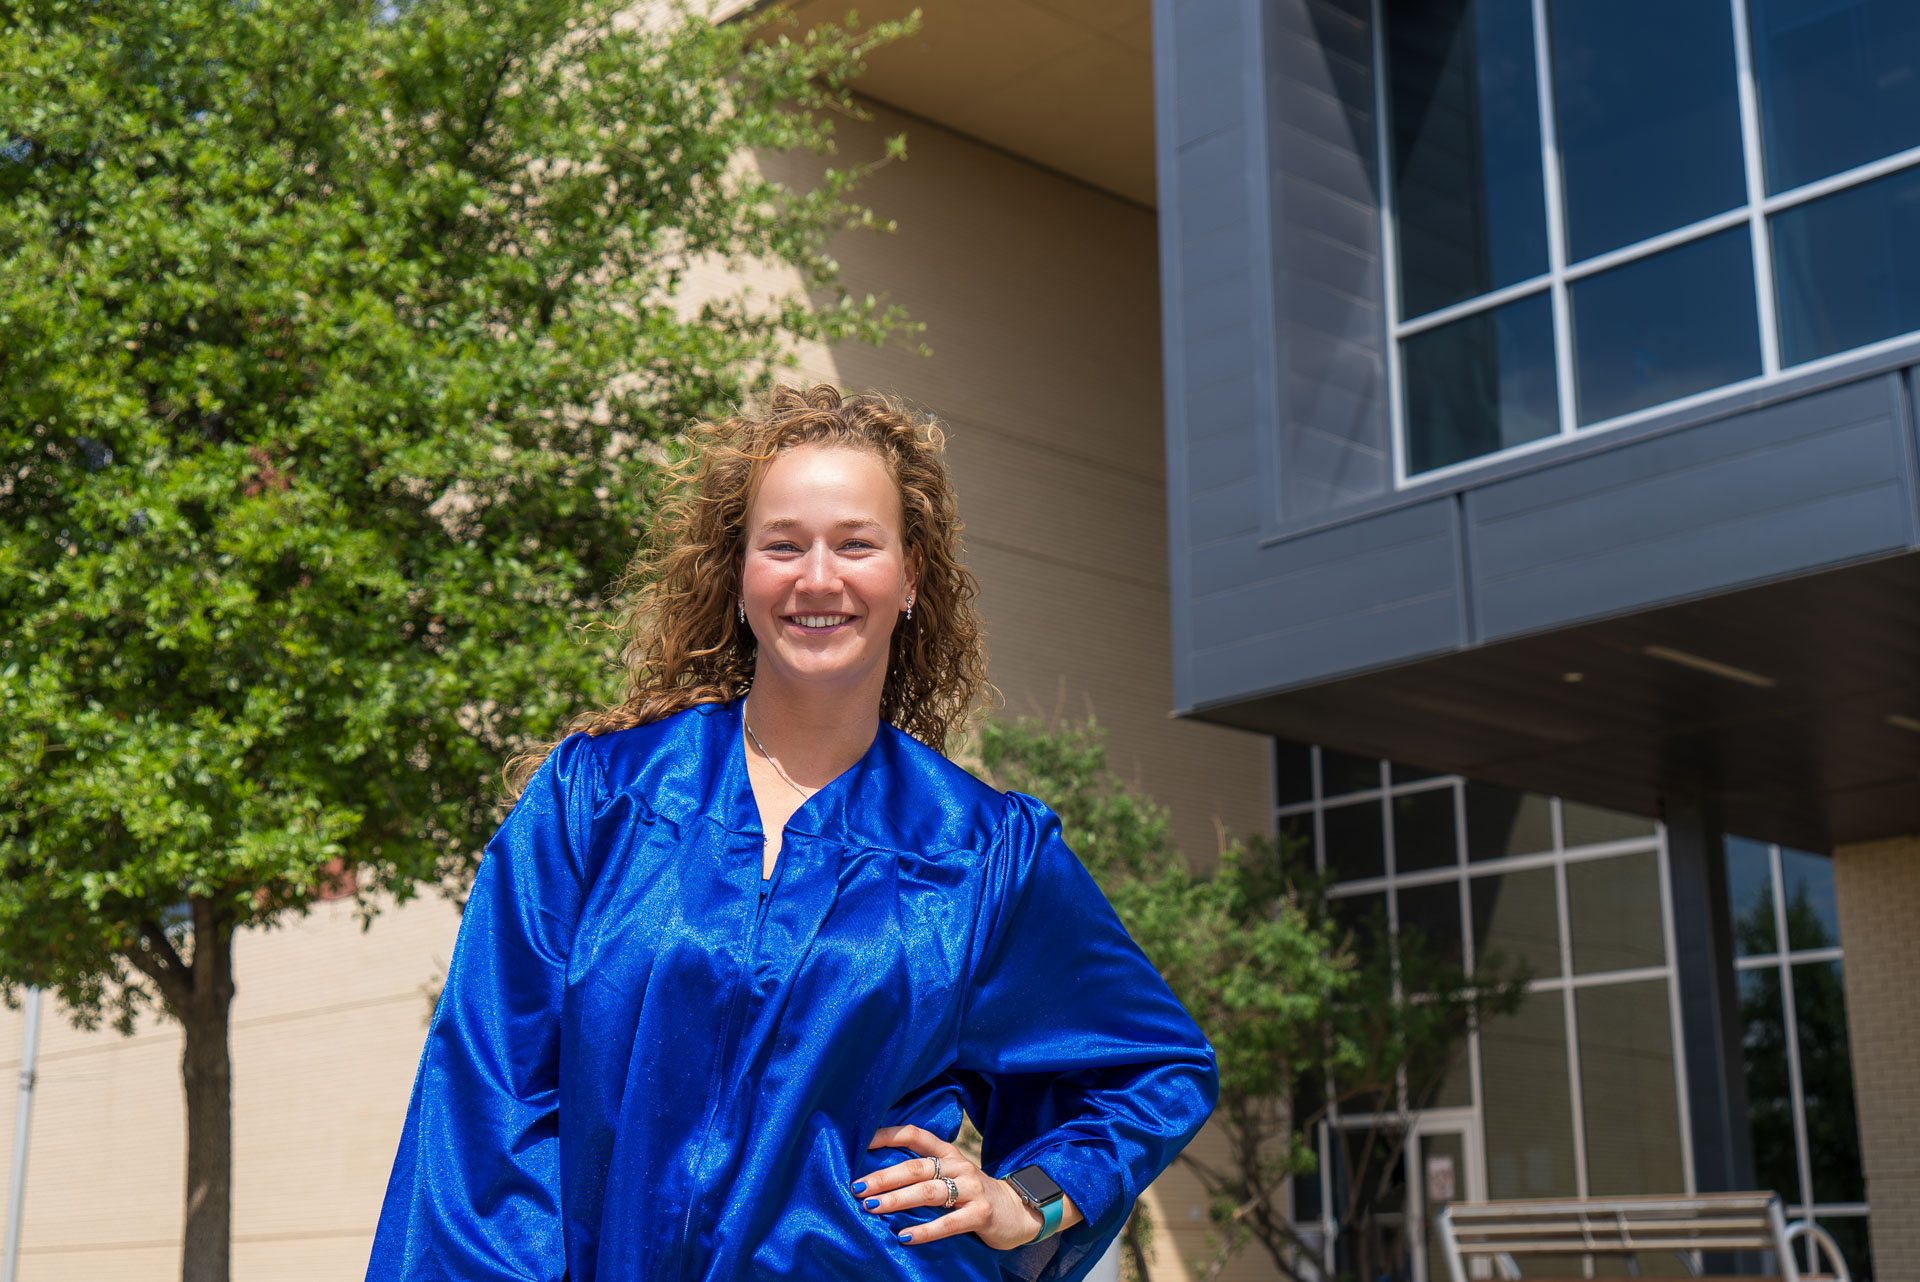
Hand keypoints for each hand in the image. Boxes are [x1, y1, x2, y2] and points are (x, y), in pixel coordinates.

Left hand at [853, 1124, 1080, 1248]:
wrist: (1018, 1212)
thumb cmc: (973, 1195)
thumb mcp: (952, 1176)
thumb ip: (924, 1173)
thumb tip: (877, 1178)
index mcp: (949, 1154)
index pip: (916, 1135)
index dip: (889, 1135)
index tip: (861, 1142)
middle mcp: (959, 1166)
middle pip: (917, 1167)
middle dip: (884, 1176)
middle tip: (858, 1187)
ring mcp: (972, 1189)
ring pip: (929, 1192)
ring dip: (897, 1200)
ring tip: (871, 1208)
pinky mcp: (981, 1214)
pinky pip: (948, 1223)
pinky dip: (924, 1231)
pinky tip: (904, 1236)